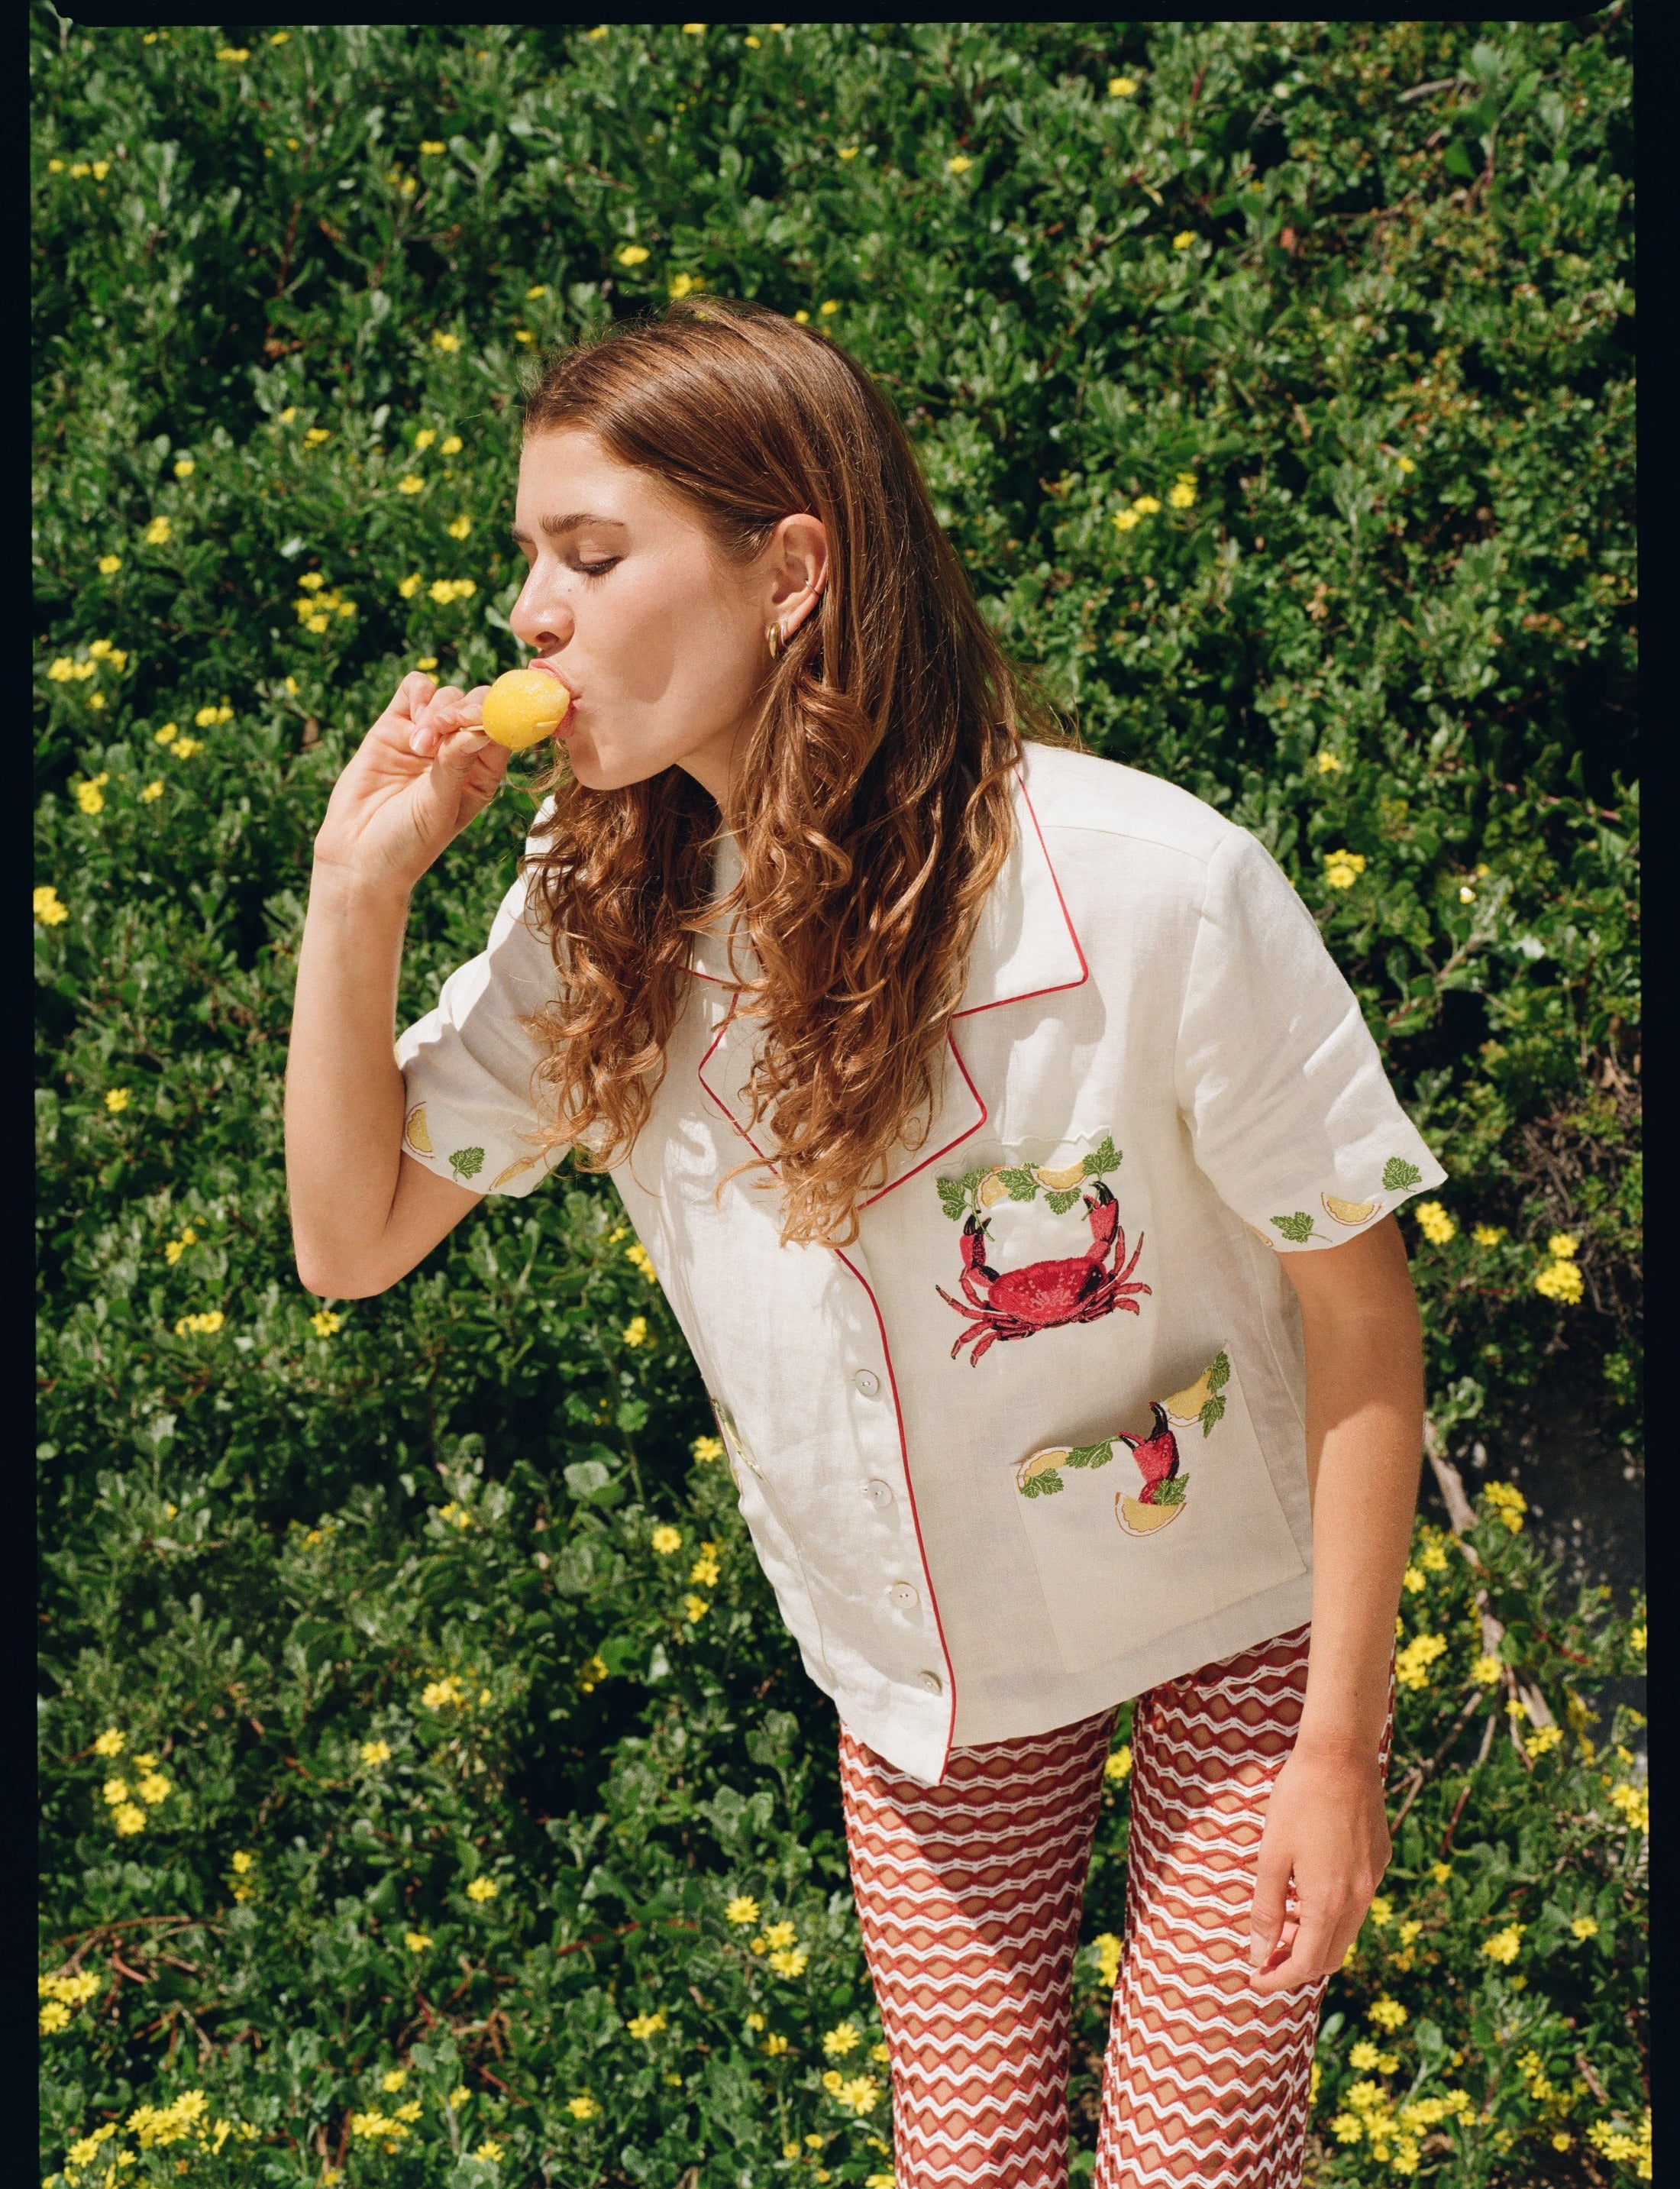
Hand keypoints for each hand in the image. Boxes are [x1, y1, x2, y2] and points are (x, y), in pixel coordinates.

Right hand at [311, 671, 506, 895]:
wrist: (358, 855)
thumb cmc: (409, 842)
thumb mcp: (440, 806)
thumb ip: (458, 764)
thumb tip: (481, 727)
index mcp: (483, 774)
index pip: (503, 731)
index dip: (499, 717)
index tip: (484, 721)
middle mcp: (459, 752)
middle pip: (477, 706)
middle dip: (465, 710)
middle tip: (447, 727)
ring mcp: (427, 736)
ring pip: (447, 696)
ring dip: (438, 711)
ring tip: (420, 746)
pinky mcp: (394, 726)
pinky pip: (416, 690)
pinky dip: (419, 692)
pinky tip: (414, 715)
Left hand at [1246, 1740, 1389, 1993]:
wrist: (1341, 1755)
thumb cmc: (1298, 1800)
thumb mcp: (1271, 1854)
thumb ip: (1266, 1908)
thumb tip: (1259, 1952)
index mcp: (1329, 1903)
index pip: (1306, 1965)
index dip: (1277, 1978)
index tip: (1254, 1979)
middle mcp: (1359, 1900)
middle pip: (1330, 1956)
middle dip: (1296, 1964)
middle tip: (1264, 1953)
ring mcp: (1374, 1880)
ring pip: (1346, 1931)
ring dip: (1315, 1937)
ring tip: (1282, 1921)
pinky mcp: (1380, 1860)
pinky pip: (1357, 1902)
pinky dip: (1332, 1911)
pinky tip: (1307, 1888)